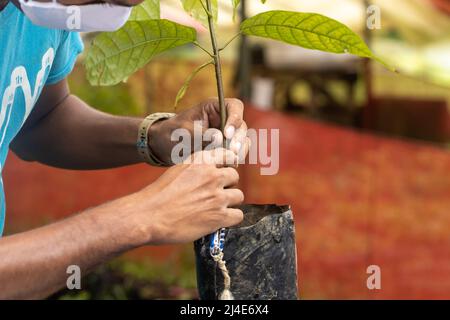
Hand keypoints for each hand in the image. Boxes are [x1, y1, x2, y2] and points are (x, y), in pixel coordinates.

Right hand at [128, 148, 243, 244]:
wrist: (148, 216)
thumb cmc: (158, 195)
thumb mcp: (177, 170)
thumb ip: (196, 168)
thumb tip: (211, 170)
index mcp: (201, 161)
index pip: (228, 155)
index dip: (227, 165)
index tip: (223, 174)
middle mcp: (212, 175)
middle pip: (235, 176)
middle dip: (227, 185)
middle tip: (215, 195)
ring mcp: (217, 196)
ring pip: (239, 195)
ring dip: (229, 203)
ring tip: (215, 208)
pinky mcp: (219, 216)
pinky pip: (238, 215)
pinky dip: (231, 218)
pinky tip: (220, 220)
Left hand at [148, 98, 249, 164]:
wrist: (165, 147)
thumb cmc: (172, 133)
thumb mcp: (184, 132)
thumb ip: (201, 135)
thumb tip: (220, 139)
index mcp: (214, 107)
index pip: (234, 106)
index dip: (234, 119)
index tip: (226, 134)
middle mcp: (224, 119)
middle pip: (241, 126)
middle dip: (238, 139)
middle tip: (232, 152)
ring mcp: (226, 135)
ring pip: (242, 140)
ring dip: (239, 151)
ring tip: (231, 161)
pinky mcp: (225, 148)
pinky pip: (236, 153)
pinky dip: (234, 159)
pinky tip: (228, 166)